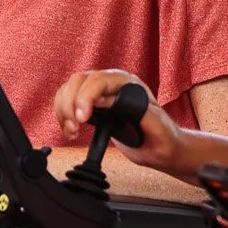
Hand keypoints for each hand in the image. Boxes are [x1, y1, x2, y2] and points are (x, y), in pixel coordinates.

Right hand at [54, 70, 189, 174]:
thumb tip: (109, 101)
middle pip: (79, 80)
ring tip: (72, 132)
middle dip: (71, 103)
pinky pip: (68, 100)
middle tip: (74, 127)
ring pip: (69, 88)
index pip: (100, 80)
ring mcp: (101, 92)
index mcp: (130, 84)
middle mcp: (113, 84)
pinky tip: (71, 130)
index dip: (86, 97)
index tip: (83, 119)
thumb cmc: (164, 138)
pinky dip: (63, 114)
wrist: (162, 147)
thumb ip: (138, 111)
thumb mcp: (158, 127)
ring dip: (64, 110)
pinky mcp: (92, 105)